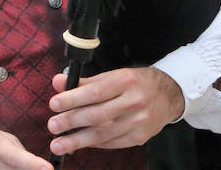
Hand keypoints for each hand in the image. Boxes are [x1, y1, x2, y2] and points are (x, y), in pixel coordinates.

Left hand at [46, 67, 183, 154]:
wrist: (168, 94)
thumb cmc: (134, 83)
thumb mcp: (111, 75)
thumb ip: (84, 81)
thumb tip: (57, 82)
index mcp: (125, 81)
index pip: (95, 92)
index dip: (73, 99)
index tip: (54, 104)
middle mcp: (134, 102)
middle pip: (97, 115)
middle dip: (71, 122)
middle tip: (52, 126)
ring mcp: (138, 122)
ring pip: (103, 134)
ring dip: (78, 140)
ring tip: (58, 144)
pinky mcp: (140, 137)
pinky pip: (112, 143)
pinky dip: (94, 144)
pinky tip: (80, 143)